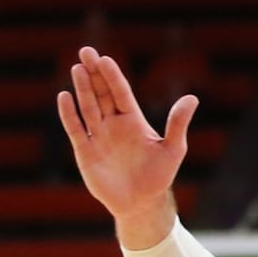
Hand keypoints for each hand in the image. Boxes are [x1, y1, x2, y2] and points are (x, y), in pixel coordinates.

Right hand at [57, 47, 196, 221]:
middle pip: (101, 93)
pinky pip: (76, 129)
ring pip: (88, 107)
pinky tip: (65, 97)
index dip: (113, 76)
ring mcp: (98, 136)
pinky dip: (69, 114)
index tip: (105, 59)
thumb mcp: (173, 149)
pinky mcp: (85, 151)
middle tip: (86, 51)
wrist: (142, 205)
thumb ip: (178, 123)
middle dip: (94, 74)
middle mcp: (113, 124)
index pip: (120, 92)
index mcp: (133, 121)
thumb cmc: (159, 177)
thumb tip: (192, 98)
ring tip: (78, 68)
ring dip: (83, 88)